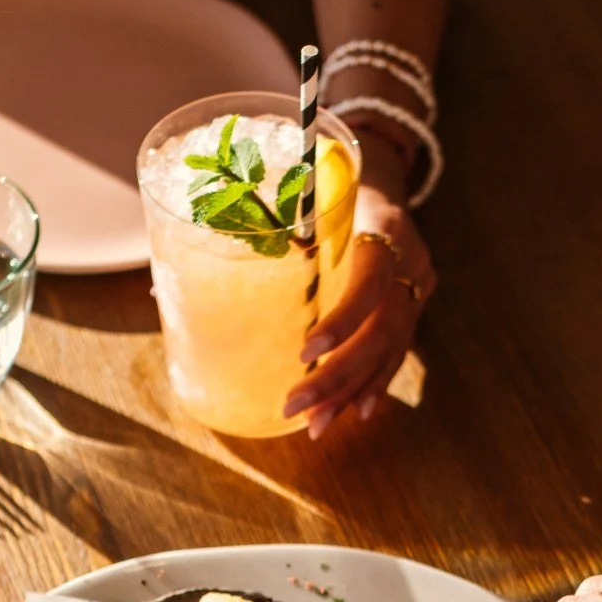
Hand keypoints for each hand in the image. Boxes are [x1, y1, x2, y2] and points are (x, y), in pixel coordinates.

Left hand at [283, 133, 434, 439]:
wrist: (384, 176)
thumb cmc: (331, 183)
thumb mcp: (309, 192)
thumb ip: (272, 229)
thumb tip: (183, 272)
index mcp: (385, 228)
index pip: (370, 284)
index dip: (342, 323)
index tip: (306, 353)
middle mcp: (411, 262)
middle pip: (380, 332)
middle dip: (336, 377)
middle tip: (296, 408)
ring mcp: (418, 288)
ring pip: (389, 351)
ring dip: (349, 392)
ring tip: (317, 426)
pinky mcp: (415, 308)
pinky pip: (397, 353)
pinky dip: (373, 384)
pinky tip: (356, 412)